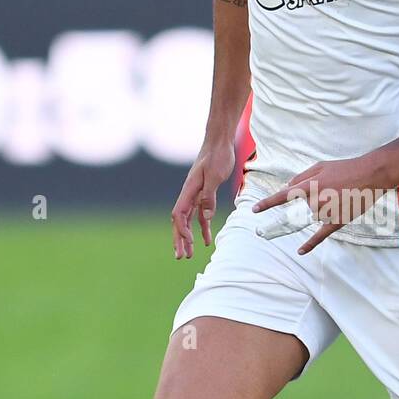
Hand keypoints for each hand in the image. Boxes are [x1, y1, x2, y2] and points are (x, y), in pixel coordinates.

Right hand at [171, 141, 235, 257]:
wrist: (220, 142)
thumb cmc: (217, 156)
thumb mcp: (215, 176)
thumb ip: (209, 197)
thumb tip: (205, 217)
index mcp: (189, 190)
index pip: (179, 215)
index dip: (182, 230)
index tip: (190, 242)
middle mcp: (189, 194)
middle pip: (179, 221)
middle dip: (179, 239)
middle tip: (180, 256)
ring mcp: (195, 195)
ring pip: (188, 221)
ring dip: (188, 237)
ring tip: (189, 254)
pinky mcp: (204, 194)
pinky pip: (200, 215)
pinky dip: (202, 228)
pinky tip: (206, 240)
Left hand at [252, 157, 385, 253]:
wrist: (370, 175)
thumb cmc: (345, 168)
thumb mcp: (320, 166)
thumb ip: (301, 176)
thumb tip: (287, 188)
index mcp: (310, 185)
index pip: (283, 196)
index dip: (268, 204)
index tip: (254, 210)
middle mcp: (316, 200)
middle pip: (304, 207)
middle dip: (315, 199)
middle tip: (333, 189)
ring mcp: (327, 213)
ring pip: (315, 216)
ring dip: (324, 209)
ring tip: (340, 197)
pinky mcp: (337, 222)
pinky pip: (320, 235)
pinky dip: (310, 244)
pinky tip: (300, 251)